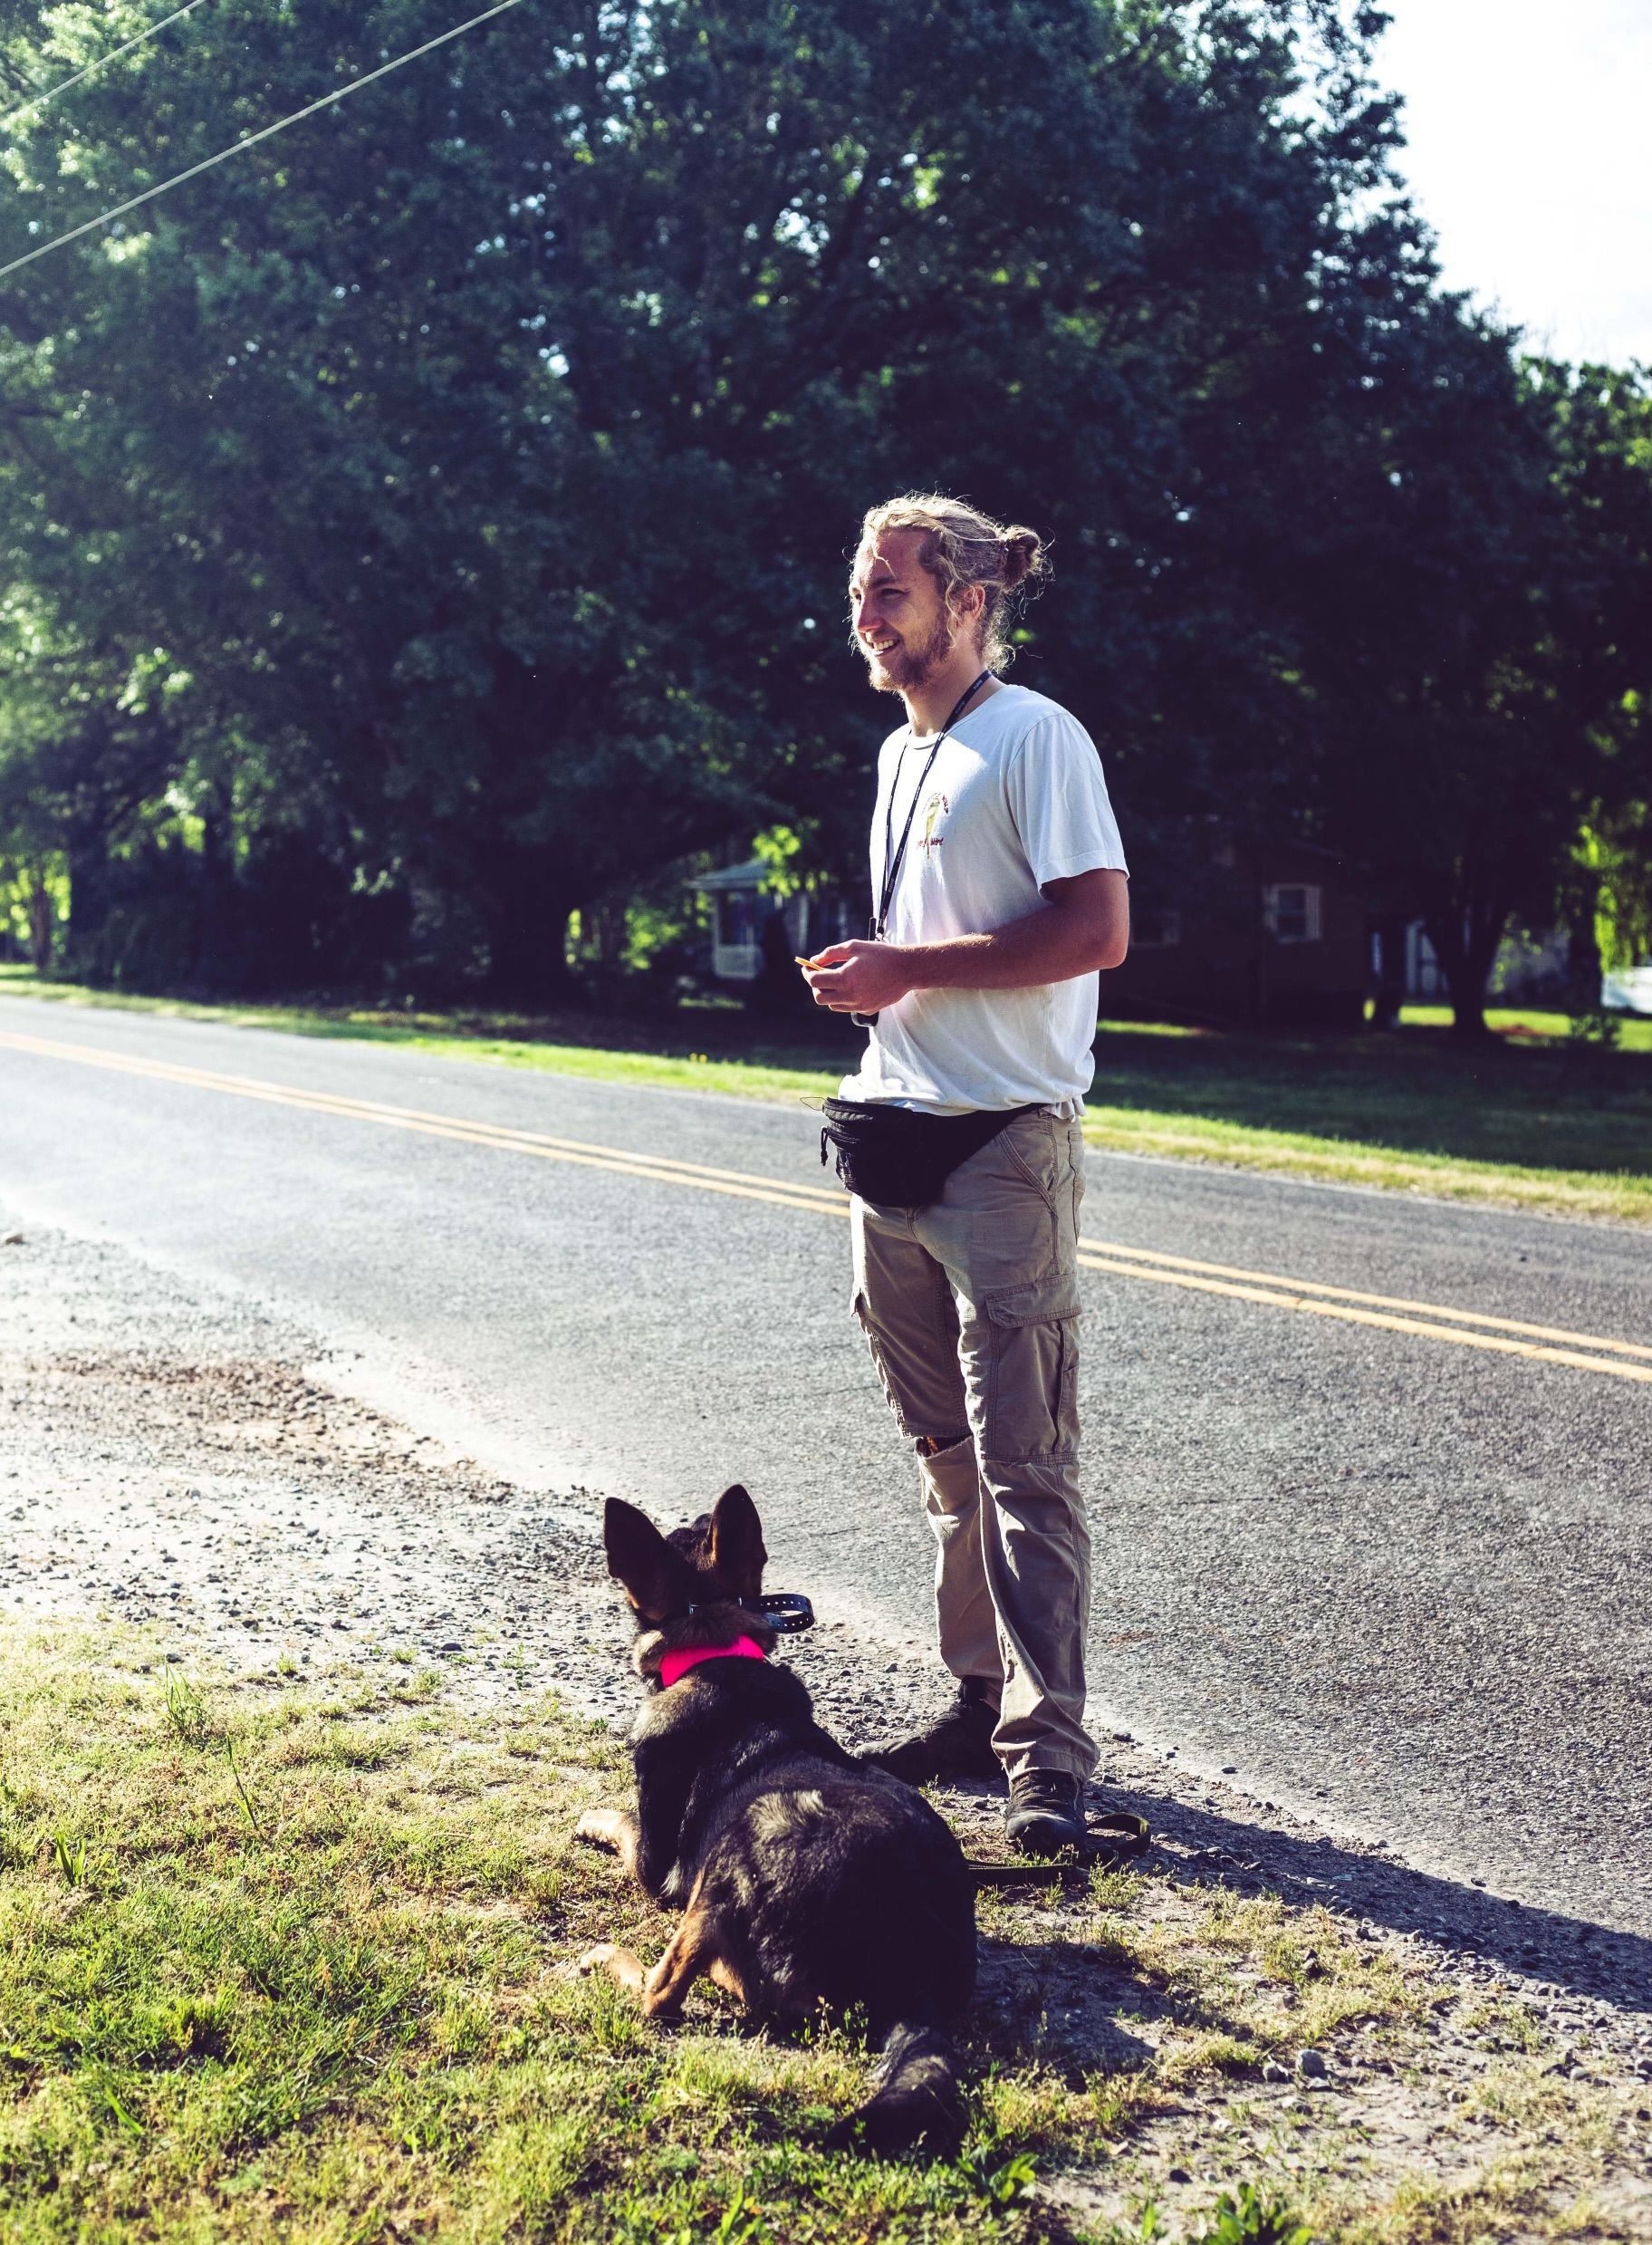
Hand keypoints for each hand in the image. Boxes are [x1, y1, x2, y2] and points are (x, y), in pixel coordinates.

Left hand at [799, 939, 914, 1013]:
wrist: (907, 970)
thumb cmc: (881, 955)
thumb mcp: (854, 947)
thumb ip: (831, 954)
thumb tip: (814, 961)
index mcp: (846, 978)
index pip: (815, 981)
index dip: (807, 973)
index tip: (807, 967)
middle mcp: (851, 995)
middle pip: (819, 998)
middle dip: (815, 986)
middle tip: (819, 975)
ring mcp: (859, 1006)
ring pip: (832, 1005)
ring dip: (829, 993)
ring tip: (837, 980)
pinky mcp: (867, 1011)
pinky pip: (847, 1007)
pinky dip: (844, 998)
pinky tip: (853, 986)